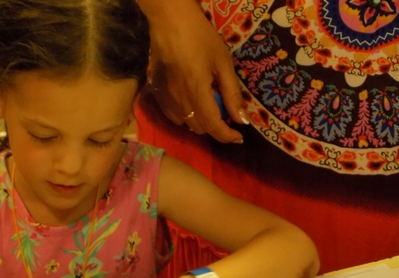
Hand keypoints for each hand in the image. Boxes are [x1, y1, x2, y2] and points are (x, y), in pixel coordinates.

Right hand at [145, 1, 246, 142]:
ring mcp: (165, 97)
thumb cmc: (201, 37)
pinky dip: (185, 116)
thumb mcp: (223, 63)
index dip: (227, 136)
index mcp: (197, 92)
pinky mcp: (156, 92)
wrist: (169, 19)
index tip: (238, 137)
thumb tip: (242, 120)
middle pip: (199, 128)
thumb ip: (232, 94)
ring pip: (185, 124)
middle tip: (225, 112)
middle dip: (215, 126)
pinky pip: (172, 115)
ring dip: (200, 122)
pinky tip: (190, 102)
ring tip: (208, 106)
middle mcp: (179, 100)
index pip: (213, 126)